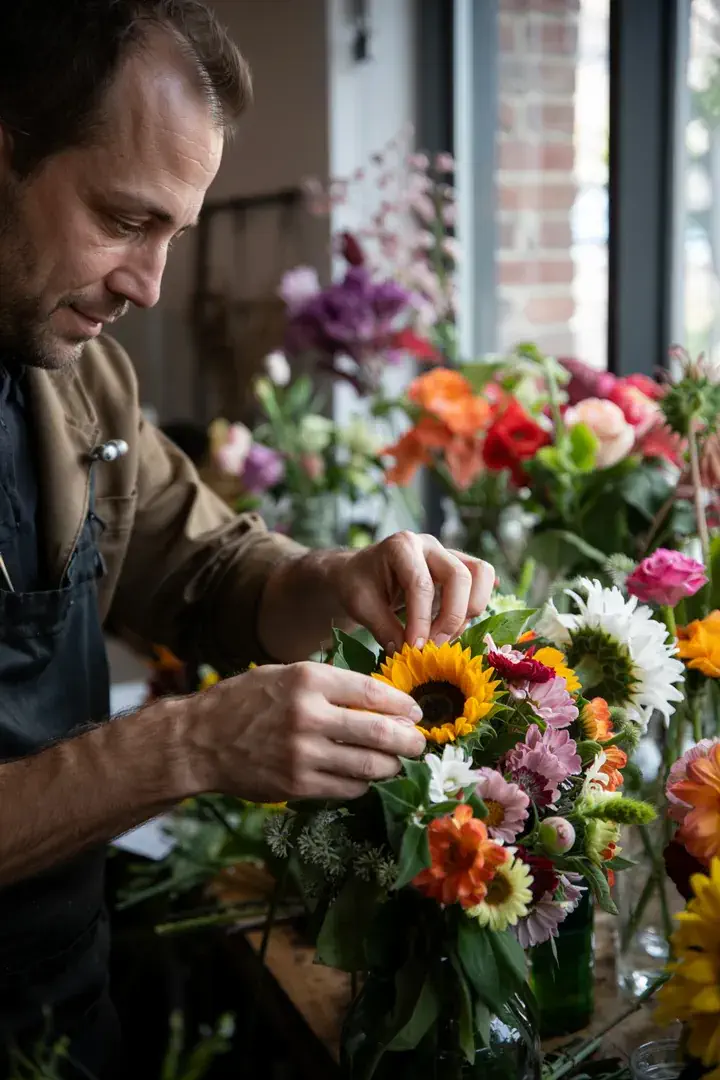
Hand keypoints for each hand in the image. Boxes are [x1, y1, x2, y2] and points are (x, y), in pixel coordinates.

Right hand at [181, 661, 426, 801]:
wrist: (198, 741)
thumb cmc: (245, 701)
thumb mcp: (285, 675)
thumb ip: (329, 684)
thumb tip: (381, 699)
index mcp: (307, 680)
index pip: (372, 692)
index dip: (402, 704)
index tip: (416, 711)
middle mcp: (308, 716)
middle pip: (380, 732)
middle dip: (409, 740)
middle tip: (418, 743)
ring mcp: (303, 754)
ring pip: (368, 765)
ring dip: (391, 766)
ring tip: (397, 762)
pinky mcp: (297, 785)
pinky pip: (347, 788)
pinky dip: (362, 783)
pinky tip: (363, 776)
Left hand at [333, 531, 494, 653]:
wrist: (361, 573)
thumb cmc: (358, 584)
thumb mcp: (360, 605)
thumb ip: (384, 628)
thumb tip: (407, 652)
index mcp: (402, 546)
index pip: (420, 584)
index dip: (421, 620)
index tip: (414, 649)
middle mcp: (430, 546)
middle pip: (460, 576)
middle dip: (451, 617)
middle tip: (433, 646)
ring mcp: (448, 554)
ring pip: (481, 575)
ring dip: (469, 612)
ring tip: (444, 637)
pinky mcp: (460, 568)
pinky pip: (482, 582)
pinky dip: (475, 606)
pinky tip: (455, 627)